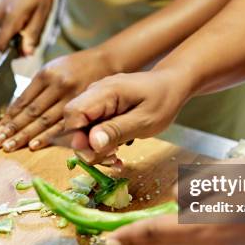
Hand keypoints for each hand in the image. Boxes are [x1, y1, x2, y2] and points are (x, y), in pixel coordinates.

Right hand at [0, 0, 52, 54]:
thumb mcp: (42, 15)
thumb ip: (32, 35)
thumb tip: (26, 54)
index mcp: (10, 18)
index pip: (0, 45)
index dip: (12, 54)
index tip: (25, 52)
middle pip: (7, 43)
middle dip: (22, 43)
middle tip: (36, 29)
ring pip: (8, 36)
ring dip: (21, 35)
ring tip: (32, 20)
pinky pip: (7, 29)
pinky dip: (18, 28)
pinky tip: (27, 17)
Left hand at [0, 48, 115, 151]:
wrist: (105, 62)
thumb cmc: (76, 67)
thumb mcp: (53, 69)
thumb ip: (37, 88)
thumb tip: (16, 111)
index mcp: (46, 74)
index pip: (23, 100)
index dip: (9, 116)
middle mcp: (57, 85)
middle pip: (31, 112)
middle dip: (13, 129)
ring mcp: (71, 97)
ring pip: (44, 121)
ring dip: (26, 136)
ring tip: (11, 146)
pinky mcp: (83, 107)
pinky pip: (62, 125)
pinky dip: (47, 137)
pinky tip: (34, 145)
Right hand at [62, 70, 189, 163]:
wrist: (171, 85)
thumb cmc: (162, 100)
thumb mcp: (145, 120)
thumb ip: (117, 130)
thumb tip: (92, 143)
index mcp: (105, 91)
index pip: (73, 114)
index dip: (78, 138)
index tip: (95, 154)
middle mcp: (95, 93)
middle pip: (74, 124)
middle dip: (87, 147)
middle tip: (111, 159)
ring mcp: (97, 101)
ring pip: (82, 130)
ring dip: (95, 149)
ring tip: (116, 158)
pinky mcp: (101, 109)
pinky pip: (92, 129)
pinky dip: (101, 144)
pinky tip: (115, 153)